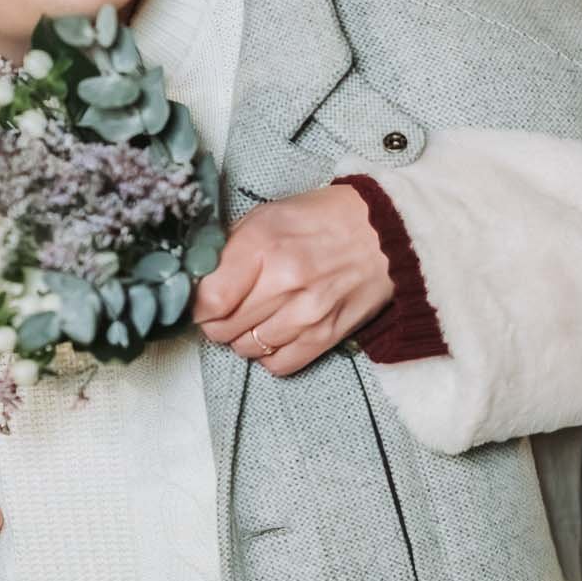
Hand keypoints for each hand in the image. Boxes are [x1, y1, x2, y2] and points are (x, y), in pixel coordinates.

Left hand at [193, 185, 391, 376]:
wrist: (385, 232)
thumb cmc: (322, 219)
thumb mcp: (268, 215)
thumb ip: (230, 248)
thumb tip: (197, 282)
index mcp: (264, 245)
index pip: (208, 300)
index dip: (196, 305)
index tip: (201, 300)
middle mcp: (284, 282)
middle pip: (222, 329)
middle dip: (218, 321)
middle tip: (228, 307)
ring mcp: (307, 313)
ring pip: (247, 349)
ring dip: (243, 337)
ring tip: (256, 316)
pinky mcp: (327, 336)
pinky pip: (279, 365)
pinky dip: (270, 354)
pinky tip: (276, 333)